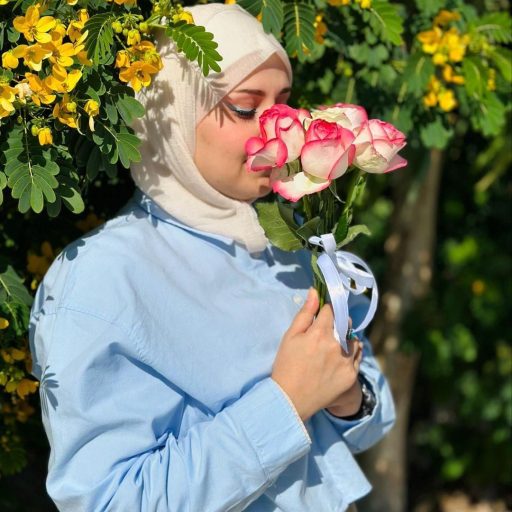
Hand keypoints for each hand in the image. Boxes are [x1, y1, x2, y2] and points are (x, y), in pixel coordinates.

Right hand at [271, 288, 361, 421]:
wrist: (290, 400)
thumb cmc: (286, 365)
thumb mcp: (290, 337)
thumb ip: (305, 313)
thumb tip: (315, 291)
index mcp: (319, 333)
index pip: (331, 310)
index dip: (326, 310)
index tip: (322, 314)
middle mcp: (336, 345)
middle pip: (345, 322)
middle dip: (338, 321)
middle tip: (326, 331)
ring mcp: (346, 361)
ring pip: (353, 338)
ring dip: (346, 337)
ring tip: (332, 346)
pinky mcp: (351, 375)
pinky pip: (357, 355)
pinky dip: (351, 352)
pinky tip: (338, 357)